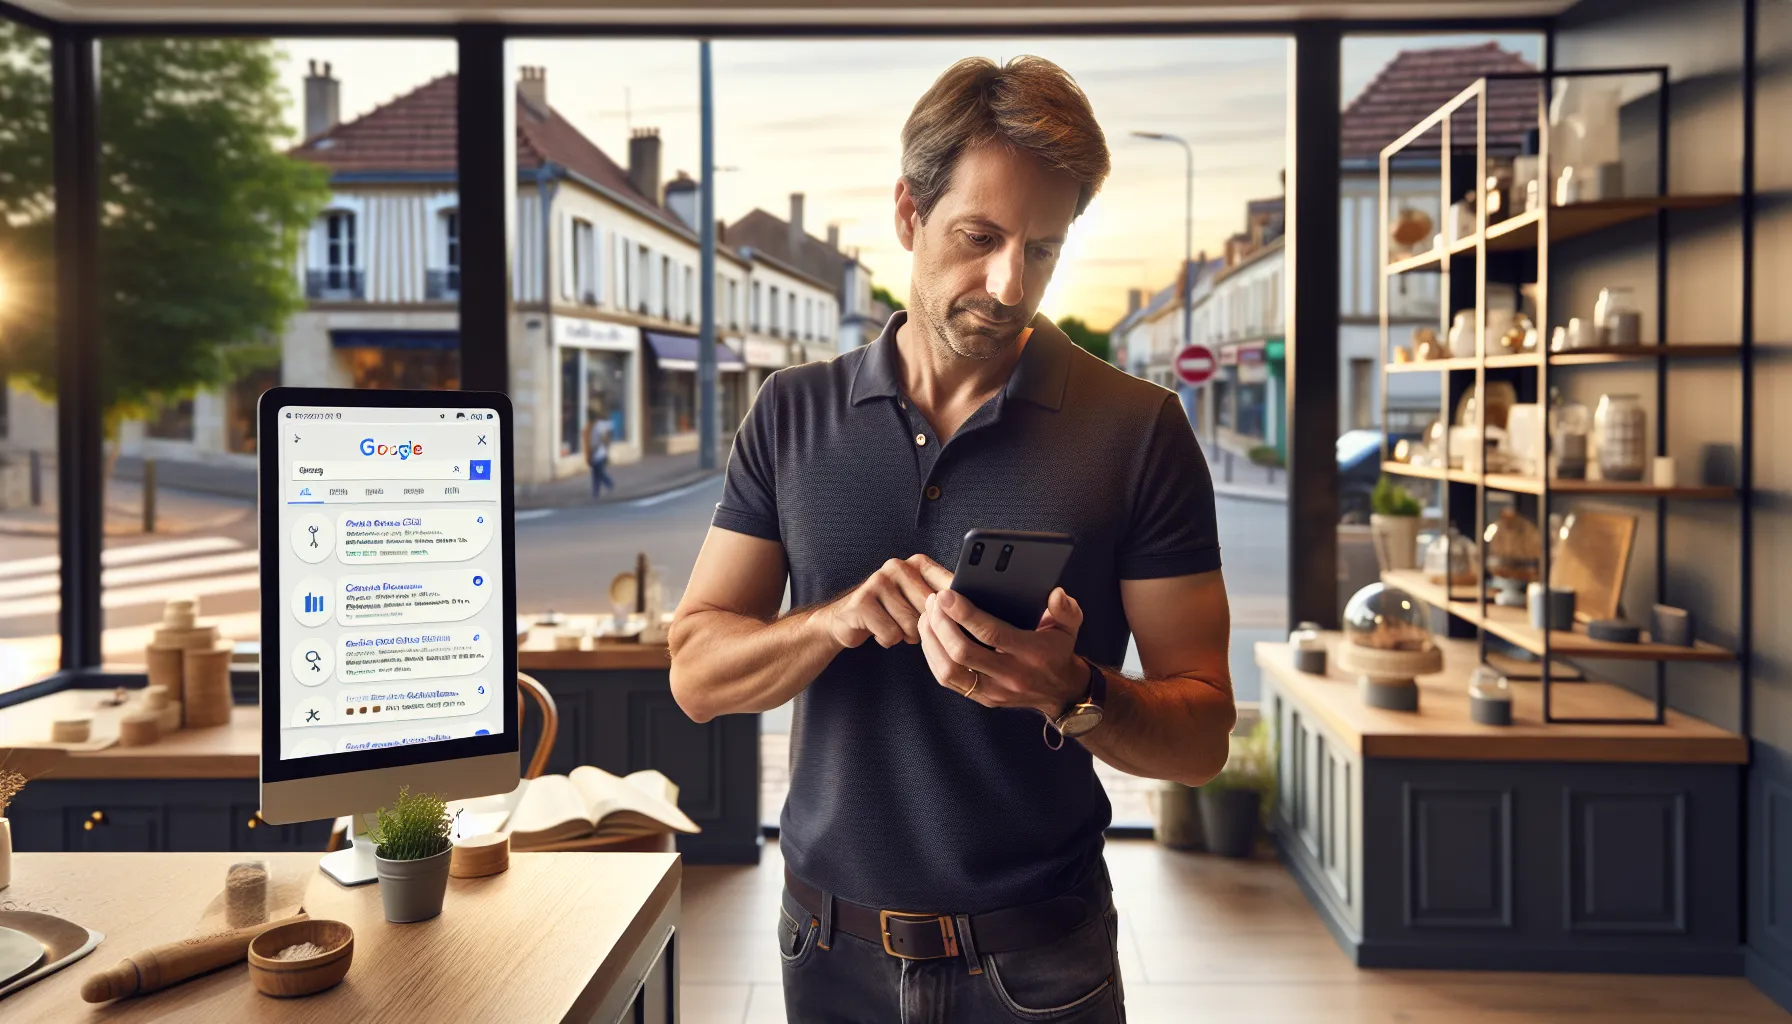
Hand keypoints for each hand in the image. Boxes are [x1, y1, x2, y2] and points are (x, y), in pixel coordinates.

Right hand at [814, 554, 954, 649]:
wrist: (847, 620)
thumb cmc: (892, 612)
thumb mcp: (919, 602)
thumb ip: (944, 601)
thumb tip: (974, 612)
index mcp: (918, 563)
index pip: (949, 587)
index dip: (954, 611)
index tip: (954, 623)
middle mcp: (898, 566)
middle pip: (932, 610)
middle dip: (924, 626)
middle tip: (910, 624)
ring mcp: (878, 581)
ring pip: (912, 624)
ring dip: (905, 635)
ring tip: (893, 625)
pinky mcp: (862, 601)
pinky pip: (891, 634)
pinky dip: (887, 640)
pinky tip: (878, 630)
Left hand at [918, 586, 1086, 716]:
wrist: (1061, 692)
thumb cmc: (1058, 651)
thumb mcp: (1069, 627)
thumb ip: (1066, 608)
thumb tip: (1055, 593)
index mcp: (1031, 654)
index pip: (991, 634)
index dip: (964, 613)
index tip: (946, 595)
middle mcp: (1010, 675)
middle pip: (962, 652)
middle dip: (941, 624)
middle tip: (934, 601)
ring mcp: (993, 691)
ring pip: (949, 670)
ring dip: (932, 641)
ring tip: (927, 616)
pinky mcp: (982, 699)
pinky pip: (948, 680)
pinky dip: (933, 657)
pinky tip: (930, 636)